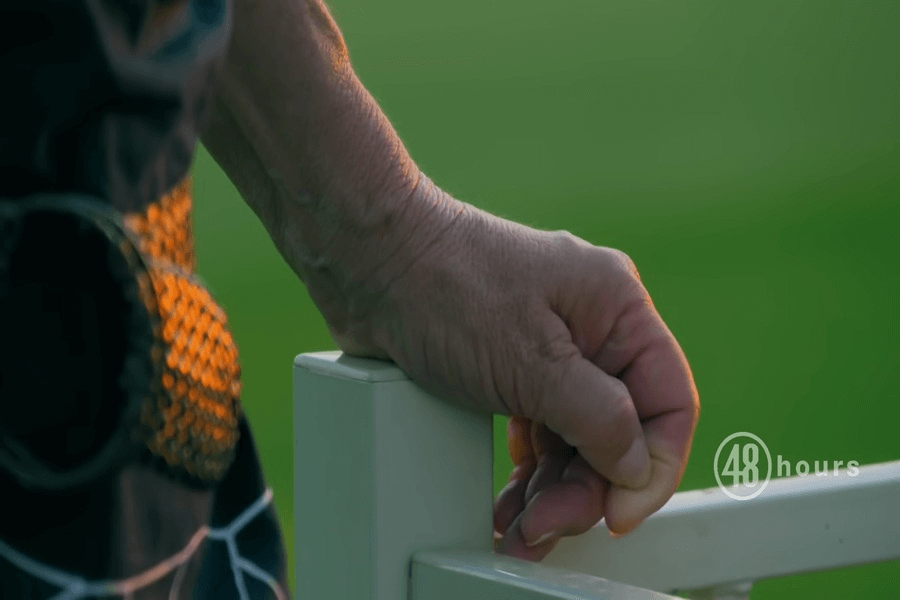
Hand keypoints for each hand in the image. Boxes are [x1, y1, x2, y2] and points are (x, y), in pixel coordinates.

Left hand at [330, 193, 699, 561]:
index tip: (618, 515)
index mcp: (616, 308)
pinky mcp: (513, 370)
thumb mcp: (531, 362)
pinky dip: (528, 471)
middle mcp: (590, 329)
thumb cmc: (446, 288)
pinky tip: (511, 502)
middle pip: (618, 429)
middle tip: (545, 527)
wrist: (368, 263)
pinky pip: (540, 431)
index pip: (668, 400)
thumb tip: (637, 469)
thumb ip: (598, 418)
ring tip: (521, 529)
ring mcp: (550, 351)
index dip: (654, 466)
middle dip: (586, 487)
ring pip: (576, 437)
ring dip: (553, 489)